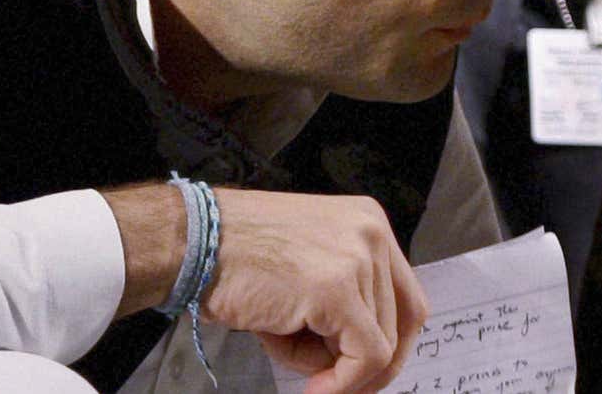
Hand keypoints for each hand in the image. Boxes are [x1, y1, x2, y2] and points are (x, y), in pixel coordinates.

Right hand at [102, 186, 426, 393]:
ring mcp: (358, 259)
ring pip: (381, 344)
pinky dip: (344, 383)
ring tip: (289, 353)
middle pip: (404, 320)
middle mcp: (372, 234)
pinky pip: (365, 356)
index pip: (406, 297)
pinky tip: (315, 389)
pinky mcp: (337, 290)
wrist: (194, 242)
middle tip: (338, 386)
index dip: (391, 344)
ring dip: (336, 367)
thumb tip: (366, 356)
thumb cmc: (234, 256)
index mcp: (367, 224)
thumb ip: (345, 297)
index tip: (365, 372)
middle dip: (373, 365)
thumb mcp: (307, 267)